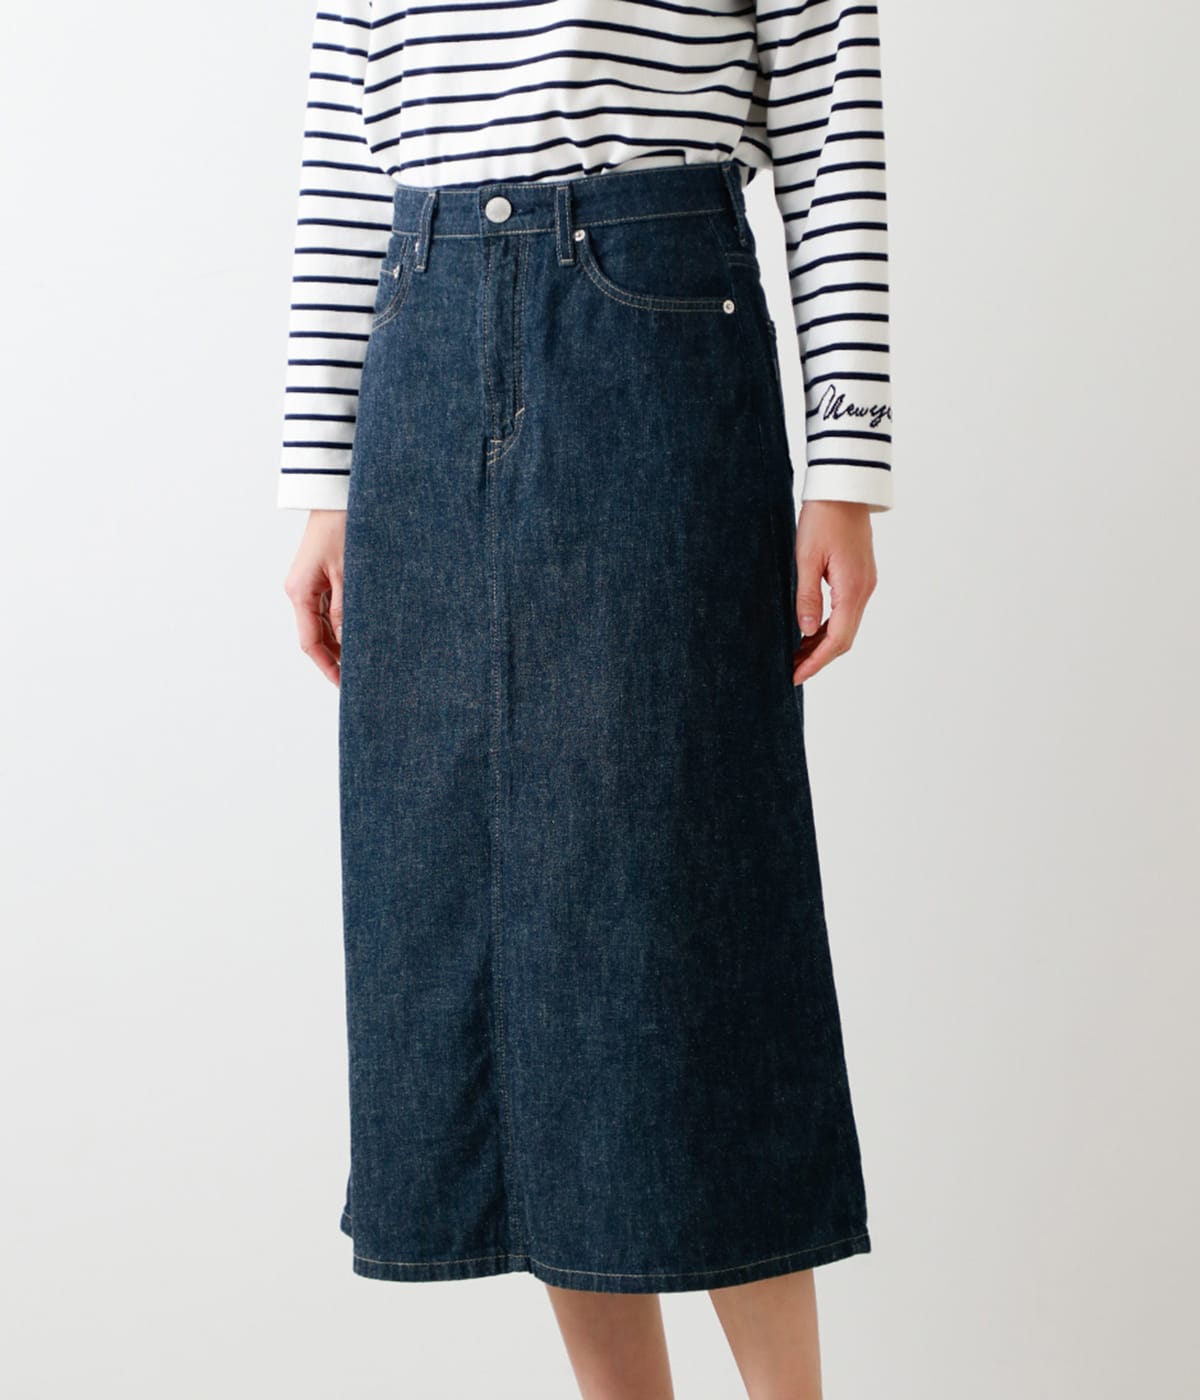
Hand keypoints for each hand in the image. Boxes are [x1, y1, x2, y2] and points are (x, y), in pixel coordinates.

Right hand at [283, 509, 346, 686]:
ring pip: (325, 623)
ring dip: (343, 641)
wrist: (337, 495)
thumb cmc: (342, 527)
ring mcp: (310, 584)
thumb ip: (345, 610)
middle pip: (317, 636)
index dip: (328, 666)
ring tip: (367, 658)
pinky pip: (331, 608)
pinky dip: (345, 622)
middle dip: (337, 657)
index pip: (310, 642)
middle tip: (362, 676)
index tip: (345, 685)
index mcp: (300, 592)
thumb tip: (347, 644)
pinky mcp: (321, 576)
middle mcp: (301, 591)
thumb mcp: (348, 573)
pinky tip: (362, 632)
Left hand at [791, 500, 877, 684]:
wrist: (844, 488)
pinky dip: (828, 627)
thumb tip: (804, 632)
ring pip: (846, 626)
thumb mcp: (806, 558)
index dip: (816, 662)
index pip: (837, 640)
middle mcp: (864, 590)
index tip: (795, 676)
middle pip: (844, 638)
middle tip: (791, 671)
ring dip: (822, 644)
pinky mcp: (860, 577)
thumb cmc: (822, 517)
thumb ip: (806, 597)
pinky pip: (846, 612)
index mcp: (852, 589)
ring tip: (795, 655)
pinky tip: (808, 631)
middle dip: (818, 658)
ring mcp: (865, 584)